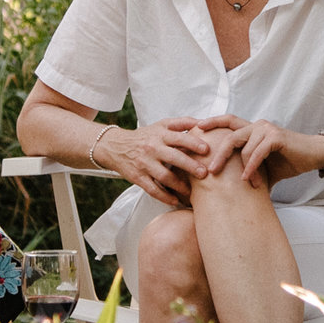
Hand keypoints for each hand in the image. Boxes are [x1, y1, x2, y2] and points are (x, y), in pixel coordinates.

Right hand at [95, 117, 213, 207]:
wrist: (116, 147)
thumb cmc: (145, 136)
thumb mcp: (161, 125)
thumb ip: (182, 123)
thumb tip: (203, 122)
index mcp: (160, 135)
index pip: (179, 138)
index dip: (193, 143)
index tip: (206, 150)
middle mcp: (153, 148)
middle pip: (174, 157)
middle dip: (190, 166)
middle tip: (204, 174)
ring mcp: (145, 164)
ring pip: (164, 176)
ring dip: (179, 185)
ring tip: (191, 192)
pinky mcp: (138, 177)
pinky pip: (152, 189)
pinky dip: (164, 196)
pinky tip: (175, 200)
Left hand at [197, 119, 321, 186]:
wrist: (313, 155)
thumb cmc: (288, 160)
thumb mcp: (263, 167)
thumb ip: (247, 171)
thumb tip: (230, 192)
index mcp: (252, 129)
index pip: (228, 121)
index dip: (211, 122)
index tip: (196, 130)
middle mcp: (257, 125)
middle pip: (230, 136)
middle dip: (218, 154)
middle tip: (208, 171)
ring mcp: (266, 129)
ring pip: (243, 147)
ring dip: (241, 169)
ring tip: (240, 184)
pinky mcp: (276, 137)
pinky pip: (257, 153)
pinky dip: (251, 168)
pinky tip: (248, 180)